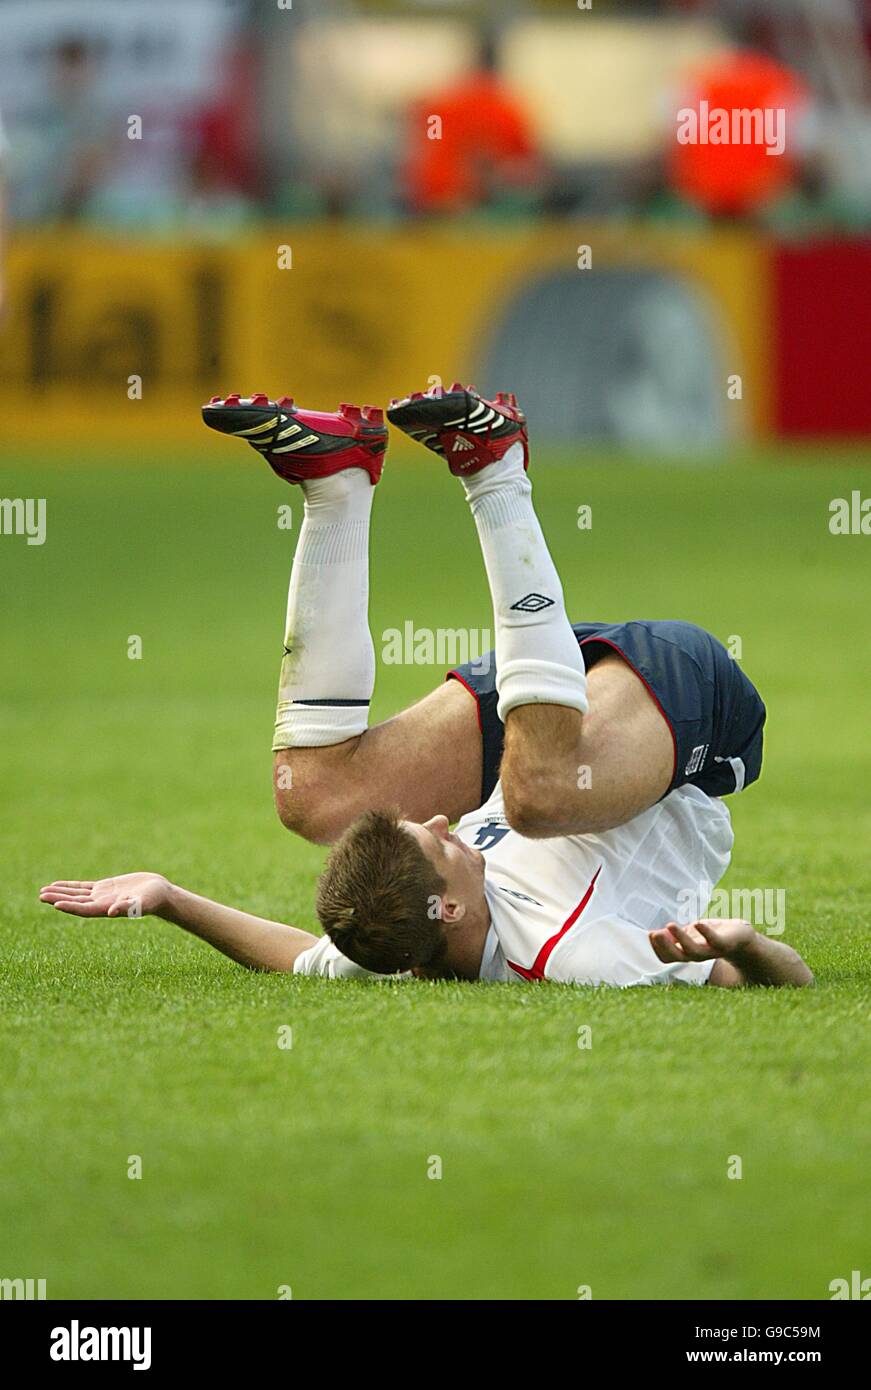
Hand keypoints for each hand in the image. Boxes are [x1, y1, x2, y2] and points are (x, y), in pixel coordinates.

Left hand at [39, 873, 170, 919]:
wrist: (160, 894)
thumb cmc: (154, 899)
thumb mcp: (142, 903)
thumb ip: (128, 907)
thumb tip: (112, 911)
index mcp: (108, 909)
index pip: (84, 909)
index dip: (70, 907)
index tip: (55, 904)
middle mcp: (101, 904)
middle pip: (75, 902)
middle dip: (58, 899)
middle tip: (41, 896)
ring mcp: (101, 895)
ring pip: (76, 894)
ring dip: (60, 893)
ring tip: (43, 891)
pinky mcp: (105, 887)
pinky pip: (83, 887)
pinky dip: (70, 886)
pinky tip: (58, 884)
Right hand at [649, 917, 755, 964]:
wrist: (741, 939)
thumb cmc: (711, 935)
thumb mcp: (690, 934)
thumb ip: (674, 936)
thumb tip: (653, 934)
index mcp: (686, 953)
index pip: (667, 956)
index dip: (657, 947)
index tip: (650, 934)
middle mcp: (696, 956)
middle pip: (677, 956)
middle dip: (664, 946)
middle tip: (653, 934)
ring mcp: (710, 951)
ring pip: (693, 951)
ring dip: (680, 939)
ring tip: (669, 925)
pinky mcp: (725, 944)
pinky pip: (714, 941)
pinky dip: (705, 933)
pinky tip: (698, 923)